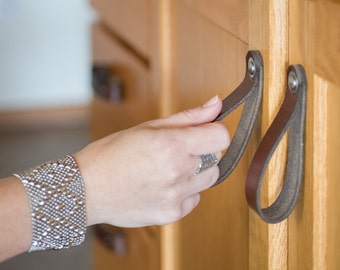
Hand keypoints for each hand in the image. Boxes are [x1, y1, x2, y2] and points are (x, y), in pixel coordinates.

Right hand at [74, 96, 229, 226]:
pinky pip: (194, 198)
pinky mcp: (172, 214)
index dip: (214, 131)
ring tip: (168, 169)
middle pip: (216, 158)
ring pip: (208, 179)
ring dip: (195, 172)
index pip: (221, 137)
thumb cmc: (111, 154)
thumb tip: (216, 104)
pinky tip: (162, 186)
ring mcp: (176, 196)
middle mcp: (178, 172)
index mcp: (172, 145)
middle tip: (175, 151)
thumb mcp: (148, 127)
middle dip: (202, 151)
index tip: (203, 132)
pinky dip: (184, 191)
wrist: (87, 188)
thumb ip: (188, 117)